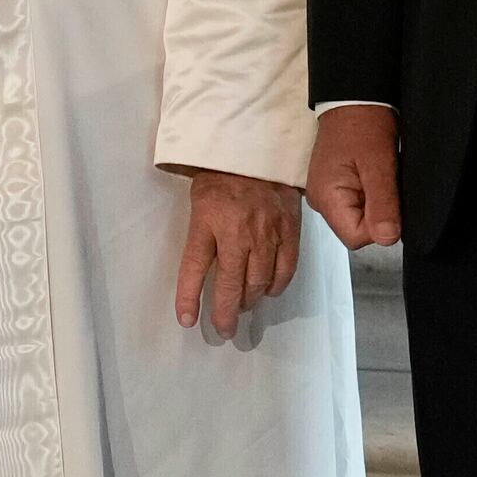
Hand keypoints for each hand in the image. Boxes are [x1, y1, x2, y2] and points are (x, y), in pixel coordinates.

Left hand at [173, 169, 303, 337]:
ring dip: (249, 301)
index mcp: (207, 220)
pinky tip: (268, 290)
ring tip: (242, 307)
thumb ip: (200, 235)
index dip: (189, 297)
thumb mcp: (199, 202)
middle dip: (225, 313)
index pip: (194, 268)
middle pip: (231, 285)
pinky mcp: (289, 230)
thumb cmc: (221, 176)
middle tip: (224, 328)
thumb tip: (199, 273)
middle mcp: (237, 232)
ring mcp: (266, 233)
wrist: (258, 147)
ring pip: (259, 283)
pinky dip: (276, 286)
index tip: (187, 320)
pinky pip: (285, 270)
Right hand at [308, 106, 401, 250]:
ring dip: (377, 202)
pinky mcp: (336, 187)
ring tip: (379, 174)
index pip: (357, 237)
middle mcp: (321, 201)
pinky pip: (359, 204)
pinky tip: (375, 175)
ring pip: (360, 217)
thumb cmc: (363, 123)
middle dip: (379, 211)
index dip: (380, 225)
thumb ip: (383, 204)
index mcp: (326, 198)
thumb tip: (388, 238)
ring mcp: (328, 194)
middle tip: (384, 180)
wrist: (355, 97)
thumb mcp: (379, 164)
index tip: (390, 197)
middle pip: (358, 229)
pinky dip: (373, 194)